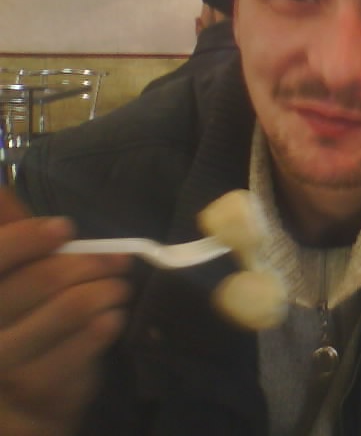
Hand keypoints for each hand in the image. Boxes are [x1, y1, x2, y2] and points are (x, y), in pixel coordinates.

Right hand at [0, 189, 130, 435]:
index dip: (27, 239)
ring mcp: (7, 360)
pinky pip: (84, 344)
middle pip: (41, 280)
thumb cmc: (23, 320)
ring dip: (107, 290)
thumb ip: (11, 236)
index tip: (64, 228)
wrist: (27, 396)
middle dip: (91, 263)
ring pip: (69, 309)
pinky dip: (107, 323)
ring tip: (121, 287)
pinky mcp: (38, 385)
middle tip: (119, 260)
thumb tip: (0, 190)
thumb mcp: (14, 276)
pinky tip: (114, 317)